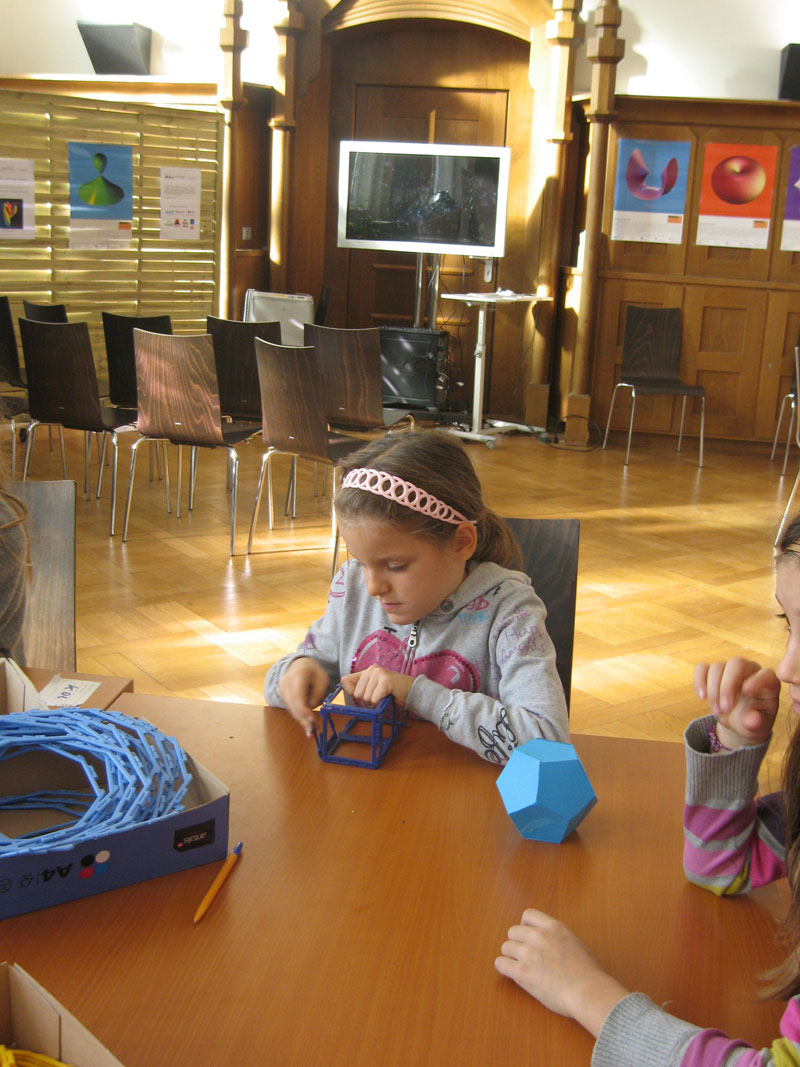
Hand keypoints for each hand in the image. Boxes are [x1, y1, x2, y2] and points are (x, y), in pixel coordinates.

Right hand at [278, 657, 330, 736]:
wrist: (300, 664)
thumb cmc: (314, 672)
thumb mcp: (323, 679)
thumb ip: (318, 693)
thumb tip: (310, 708)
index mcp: (298, 675)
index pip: (298, 696)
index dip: (304, 710)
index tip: (312, 720)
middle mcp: (286, 682)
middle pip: (293, 705)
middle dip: (303, 720)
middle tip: (312, 732)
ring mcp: (282, 688)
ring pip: (290, 708)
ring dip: (301, 720)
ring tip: (311, 730)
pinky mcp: (281, 694)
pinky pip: (290, 707)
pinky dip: (298, 716)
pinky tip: (306, 723)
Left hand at [340, 665, 412, 707]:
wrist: (411, 690)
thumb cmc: (391, 692)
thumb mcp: (372, 689)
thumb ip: (360, 688)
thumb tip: (344, 691)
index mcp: (366, 671)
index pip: (345, 681)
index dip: (350, 692)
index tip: (363, 694)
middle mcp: (371, 670)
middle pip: (356, 694)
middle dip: (367, 699)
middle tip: (379, 694)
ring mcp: (378, 673)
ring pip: (366, 697)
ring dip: (376, 700)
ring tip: (384, 694)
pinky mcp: (385, 680)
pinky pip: (375, 699)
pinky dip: (381, 701)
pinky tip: (388, 695)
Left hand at [495, 909, 628, 1037]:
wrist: (588, 992)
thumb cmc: (588, 974)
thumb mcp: (575, 944)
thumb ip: (557, 939)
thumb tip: (549, 945)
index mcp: (553, 927)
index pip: (528, 915)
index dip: (525, 926)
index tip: (528, 937)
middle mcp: (538, 936)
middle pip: (513, 932)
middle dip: (517, 944)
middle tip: (525, 957)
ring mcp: (529, 953)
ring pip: (506, 947)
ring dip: (511, 956)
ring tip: (521, 967)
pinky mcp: (522, 972)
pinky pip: (501, 963)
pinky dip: (504, 968)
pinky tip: (512, 974)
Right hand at [694, 658, 779, 747]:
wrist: (739, 721)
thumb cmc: (753, 720)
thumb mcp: (758, 726)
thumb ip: (756, 722)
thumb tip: (752, 721)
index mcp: (767, 681)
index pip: (765, 673)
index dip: (756, 679)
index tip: (746, 692)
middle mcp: (750, 670)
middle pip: (736, 664)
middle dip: (727, 686)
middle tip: (724, 709)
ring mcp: (730, 669)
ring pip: (717, 667)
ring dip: (713, 691)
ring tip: (717, 712)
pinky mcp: (713, 672)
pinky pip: (701, 668)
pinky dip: (699, 681)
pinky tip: (702, 697)